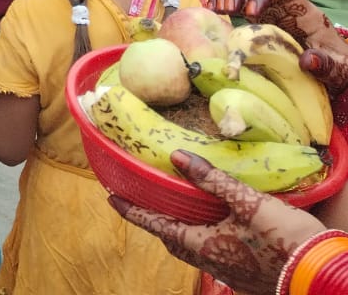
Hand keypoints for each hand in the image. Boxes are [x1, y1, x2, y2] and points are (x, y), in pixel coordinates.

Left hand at [110, 150, 327, 294]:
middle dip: (156, 225)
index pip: (157, 226)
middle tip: (143, 207)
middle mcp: (212, 263)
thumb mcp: (249, 202)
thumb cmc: (285, 238)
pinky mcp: (248, 278)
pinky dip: (204, 243)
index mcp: (204, 245)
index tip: (112, 200)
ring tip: (175, 216)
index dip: (134, 212)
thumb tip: (178, 157)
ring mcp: (231, 274)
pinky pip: (215, 259)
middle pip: (174, 243)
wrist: (323, 275)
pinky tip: (214, 233)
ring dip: (180, 235)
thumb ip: (213, 179)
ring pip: (194, 253)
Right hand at [215, 0, 347, 97]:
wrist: (327, 64)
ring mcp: (264, 5)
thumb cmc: (333, 63)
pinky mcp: (251, 13)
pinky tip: (211, 10)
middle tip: (226, 9)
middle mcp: (280, 1)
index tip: (250, 13)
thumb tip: (308, 61)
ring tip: (217, 10)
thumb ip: (326, 64)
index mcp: (300, 7)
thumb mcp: (338, 67)